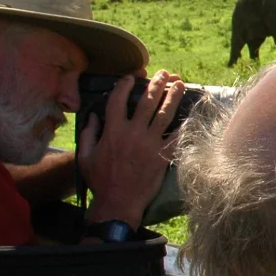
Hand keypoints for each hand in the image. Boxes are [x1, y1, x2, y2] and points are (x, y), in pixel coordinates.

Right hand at [77, 70, 183, 226]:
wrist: (118, 202)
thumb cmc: (100, 180)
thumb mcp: (86, 156)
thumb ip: (88, 133)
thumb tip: (91, 116)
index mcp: (112, 131)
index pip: (118, 100)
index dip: (125, 85)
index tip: (131, 77)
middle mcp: (133, 133)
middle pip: (147, 101)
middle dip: (156, 84)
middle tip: (163, 74)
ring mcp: (150, 144)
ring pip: (165, 114)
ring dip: (173, 96)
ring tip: (179, 84)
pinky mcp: (163, 156)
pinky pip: (176, 136)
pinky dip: (184, 124)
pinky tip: (190, 112)